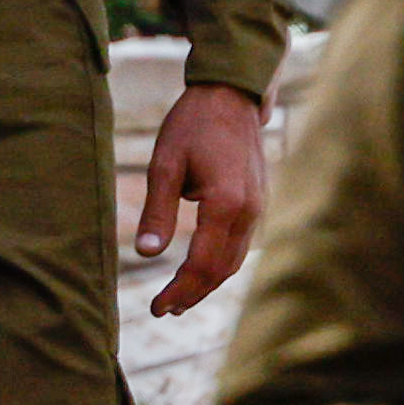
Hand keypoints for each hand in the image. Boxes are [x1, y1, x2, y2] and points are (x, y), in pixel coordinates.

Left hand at [137, 78, 269, 314]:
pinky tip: (200, 269)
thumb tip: (146, 254)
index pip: (201, 265)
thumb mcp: (165, 163)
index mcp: (225, 204)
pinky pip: (240, 245)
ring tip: (179, 299)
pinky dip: (220, 264)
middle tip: (162, 309)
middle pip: (221, 271)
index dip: (178, 290)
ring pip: (234, 261)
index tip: (155, 307)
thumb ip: (157, 210)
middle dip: (192, 294)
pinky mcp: (257, 203)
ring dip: (206, 284)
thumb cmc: (193, 124)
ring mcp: (258, 208)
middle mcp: (248, 212)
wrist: (231, 95)